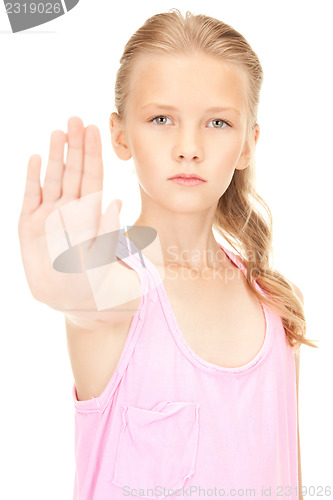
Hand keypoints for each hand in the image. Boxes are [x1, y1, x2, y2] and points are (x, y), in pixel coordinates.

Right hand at [18, 116, 124, 318]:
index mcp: (89, 214)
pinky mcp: (29, 225)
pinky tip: (34, 158)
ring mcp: (48, 215)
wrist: (66, 300)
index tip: (95, 130)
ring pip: (53, 179)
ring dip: (54, 156)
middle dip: (75, 146)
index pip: (92, 178)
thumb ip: (107, 230)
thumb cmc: (92, 283)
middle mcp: (69, 210)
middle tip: (76, 119)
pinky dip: (32, 178)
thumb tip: (115, 201)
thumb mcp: (103, 257)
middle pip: (73, 172)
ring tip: (58, 132)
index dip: (93, 154)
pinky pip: (31, 196)